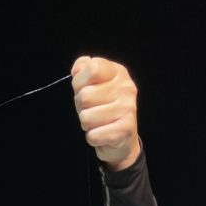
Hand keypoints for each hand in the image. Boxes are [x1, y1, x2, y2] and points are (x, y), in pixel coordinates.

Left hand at [71, 56, 139, 170]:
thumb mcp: (93, 84)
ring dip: (86, 124)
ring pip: (86, 117)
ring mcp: (127, 108)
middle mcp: (126, 88)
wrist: (122, 138)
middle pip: (85, 96)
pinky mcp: (125, 129)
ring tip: (97, 122)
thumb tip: (77, 69)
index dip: (79, 82)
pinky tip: (102, 133)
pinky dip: (92, 138)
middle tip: (92, 110)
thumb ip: (84, 70)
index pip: (92, 68)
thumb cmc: (104, 109)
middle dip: (81, 107)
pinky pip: (93, 135)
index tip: (84, 89)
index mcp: (118, 72)